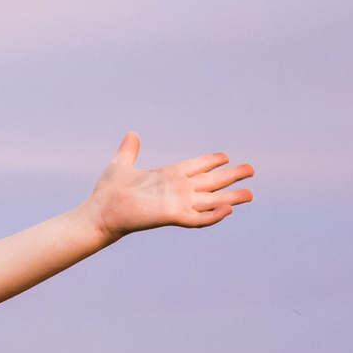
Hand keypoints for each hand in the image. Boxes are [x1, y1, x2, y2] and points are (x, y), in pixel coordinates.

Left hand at [83, 134, 253, 237]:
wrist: (100, 212)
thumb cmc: (108, 192)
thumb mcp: (121, 164)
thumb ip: (129, 150)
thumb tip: (131, 134)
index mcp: (169, 175)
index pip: (196, 166)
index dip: (211, 161)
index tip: (227, 157)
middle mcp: (177, 190)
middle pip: (211, 182)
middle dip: (232, 177)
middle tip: (252, 170)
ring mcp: (177, 203)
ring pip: (211, 201)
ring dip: (231, 198)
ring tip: (251, 194)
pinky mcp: (172, 216)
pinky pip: (198, 218)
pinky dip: (213, 215)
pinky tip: (228, 209)